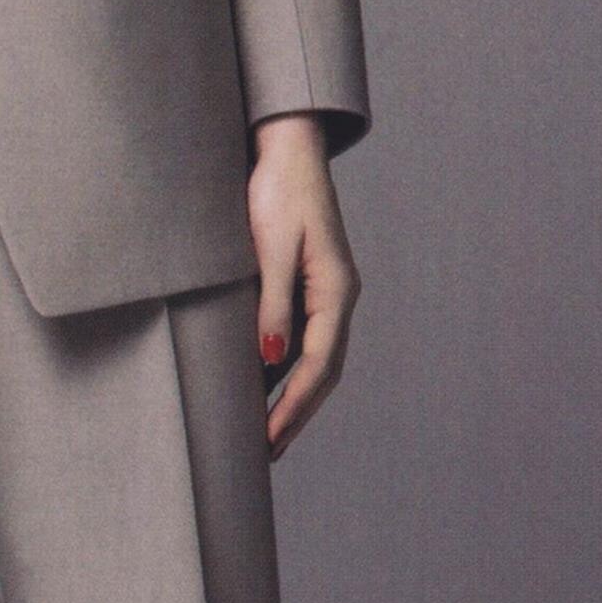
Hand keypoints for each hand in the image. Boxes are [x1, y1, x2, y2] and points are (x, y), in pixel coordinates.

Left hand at [246, 114, 360, 457]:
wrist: (287, 149)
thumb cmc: (278, 191)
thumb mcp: (271, 247)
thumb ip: (272, 303)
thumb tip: (271, 358)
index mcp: (337, 291)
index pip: (318, 367)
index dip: (293, 408)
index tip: (267, 441)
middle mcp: (339, 297)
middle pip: (324, 373)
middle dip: (296, 415)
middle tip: (265, 453)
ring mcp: (327, 292)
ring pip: (316, 360)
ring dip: (293, 397)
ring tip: (264, 433)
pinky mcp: (310, 285)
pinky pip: (303, 339)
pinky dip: (286, 370)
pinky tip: (262, 386)